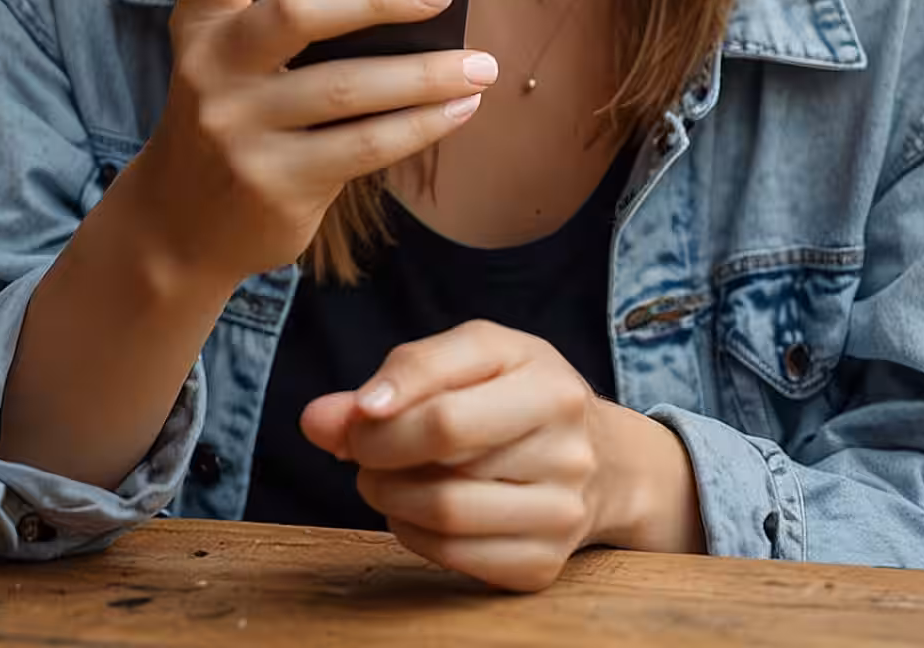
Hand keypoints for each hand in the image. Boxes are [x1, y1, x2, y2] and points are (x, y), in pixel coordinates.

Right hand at [122, 0, 497, 290]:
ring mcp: (242, 133)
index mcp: (203, 25)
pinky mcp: (277, 185)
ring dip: (426, 76)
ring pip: (349, 90)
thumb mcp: (215, 45)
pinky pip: (364, 147)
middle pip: (299, 13)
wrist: (180, 223)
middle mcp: (212, 73)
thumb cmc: (223, 109)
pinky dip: (421, 126)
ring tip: (479, 65)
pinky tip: (459, 109)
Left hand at [301, 321, 704, 591]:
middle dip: (379, 449)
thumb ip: (402, 374)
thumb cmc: (520, 396)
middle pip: (441, 453)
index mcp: (549, 382)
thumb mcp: (477, 358)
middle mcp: (567, 447)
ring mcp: (560, 512)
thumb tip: (318, 420)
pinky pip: (454, 557)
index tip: (356, 413)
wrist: (604, 463)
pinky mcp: (544, 564)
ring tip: (383, 476)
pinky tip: (415, 510)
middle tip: (362, 447)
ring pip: (443, 512)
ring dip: (389, 495)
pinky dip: (414, 534)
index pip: (447, 403)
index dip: (385, 407)